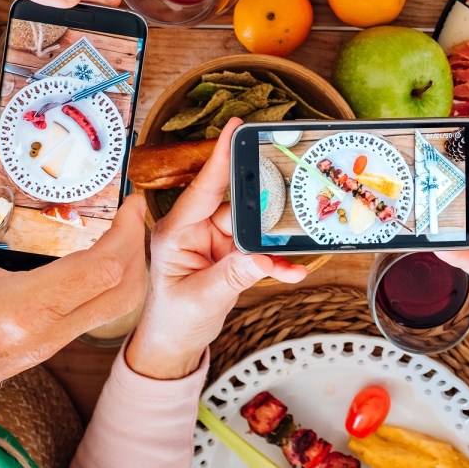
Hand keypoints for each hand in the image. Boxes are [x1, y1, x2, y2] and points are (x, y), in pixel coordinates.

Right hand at [0, 183, 146, 438]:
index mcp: (23, 311)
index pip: (104, 270)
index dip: (128, 231)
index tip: (131, 204)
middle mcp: (43, 335)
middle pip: (124, 292)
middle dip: (137, 247)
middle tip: (130, 215)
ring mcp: (45, 348)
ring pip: (111, 308)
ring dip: (122, 267)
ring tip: (111, 231)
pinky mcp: (40, 352)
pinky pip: (88, 316)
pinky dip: (99, 285)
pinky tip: (80, 258)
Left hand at [126, 120, 306, 380]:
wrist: (175, 343)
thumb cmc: (174, 319)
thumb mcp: (201, 299)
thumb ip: (233, 276)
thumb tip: (261, 258)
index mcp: (177, 230)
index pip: (203, 187)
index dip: (221, 155)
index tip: (236, 126)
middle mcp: (197, 229)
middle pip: (237, 204)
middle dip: (263, 204)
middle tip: (290, 196)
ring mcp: (217, 241)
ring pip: (254, 227)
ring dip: (274, 241)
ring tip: (294, 250)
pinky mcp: (234, 255)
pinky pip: (260, 250)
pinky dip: (277, 260)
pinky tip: (293, 269)